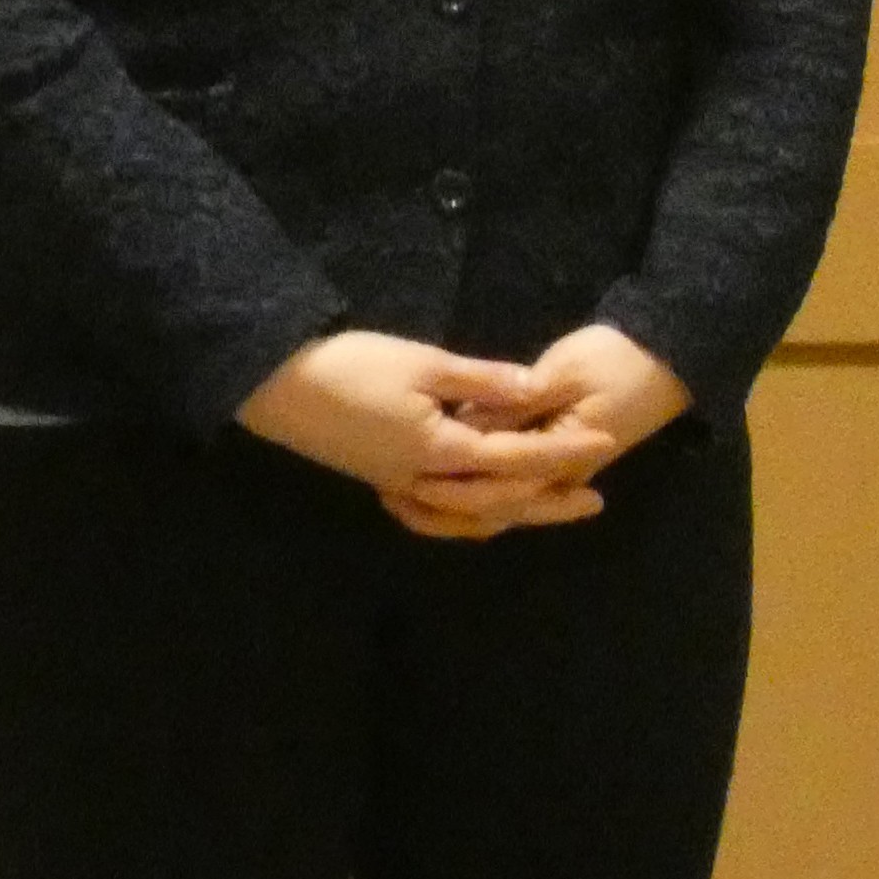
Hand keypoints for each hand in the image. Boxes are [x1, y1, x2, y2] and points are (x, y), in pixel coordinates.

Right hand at [235, 327, 612, 528]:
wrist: (274, 385)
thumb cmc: (350, 366)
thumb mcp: (423, 363)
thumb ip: (483, 381)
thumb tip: (538, 391)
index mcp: (439, 452)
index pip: (517, 459)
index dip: (564, 451)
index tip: (605, 442)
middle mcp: (421, 481)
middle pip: (498, 501)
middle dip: (548, 501)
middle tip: (595, 499)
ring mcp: (398, 485)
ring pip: (467, 514)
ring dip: (511, 512)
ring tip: (549, 505)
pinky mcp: (382, 479)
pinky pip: (435, 511)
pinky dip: (466, 515)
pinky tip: (481, 505)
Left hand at [381, 324, 694, 541]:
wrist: (670, 358)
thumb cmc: (619, 360)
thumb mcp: (563, 373)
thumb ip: (513, 401)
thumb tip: (464, 423)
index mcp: (558, 456)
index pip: (495, 481)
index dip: (448, 483)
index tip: (401, 475)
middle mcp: (557, 477)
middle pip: (492, 504)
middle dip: (443, 505)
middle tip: (390, 495)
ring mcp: (560, 473)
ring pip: (501, 504)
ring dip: (457, 506)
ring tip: (406, 498)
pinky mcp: (559, 459)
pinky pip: (510, 488)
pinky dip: (477, 492)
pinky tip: (446, 482)